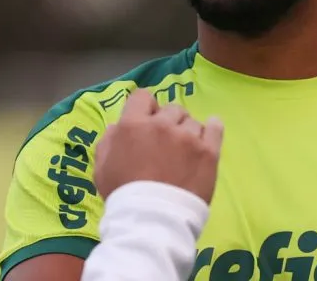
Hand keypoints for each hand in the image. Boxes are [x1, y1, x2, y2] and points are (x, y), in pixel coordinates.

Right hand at [93, 89, 223, 202]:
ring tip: (184, 152)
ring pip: (192, 121)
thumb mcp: (102, 168)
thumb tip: (118, 126)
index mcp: (133, 124)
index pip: (142, 97)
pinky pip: (215, 127)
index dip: (145, 108)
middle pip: (171, 108)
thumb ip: (108, 142)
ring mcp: (188, 137)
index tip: (147, 123)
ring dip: (187, 132)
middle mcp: (162, 125)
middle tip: (166, 143)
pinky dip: (212, 128)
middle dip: (168, 122)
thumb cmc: (123, 195)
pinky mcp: (208, 151)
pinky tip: (209, 132)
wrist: (153, 220)